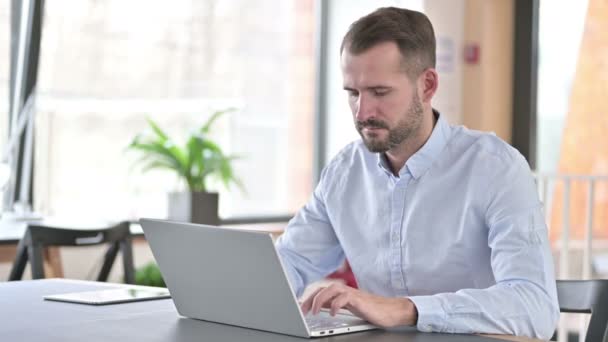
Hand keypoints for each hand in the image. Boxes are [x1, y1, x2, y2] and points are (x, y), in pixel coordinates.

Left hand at [300, 283, 417, 327]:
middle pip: (323, 288)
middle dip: (311, 299)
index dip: (309, 298)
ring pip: (331, 289)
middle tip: (303, 311)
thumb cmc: (370, 309)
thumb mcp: (348, 307)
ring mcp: (352, 293)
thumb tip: (317, 306)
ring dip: (320, 299)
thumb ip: (333, 304)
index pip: (321, 291)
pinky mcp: (359, 299)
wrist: (390, 311)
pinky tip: (332, 313)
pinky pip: (344, 298)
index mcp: (341, 292)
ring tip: (314, 311)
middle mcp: (345, 290)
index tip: (300, 307)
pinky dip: (335, 305)